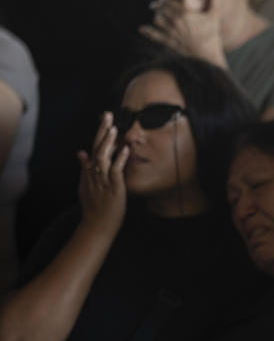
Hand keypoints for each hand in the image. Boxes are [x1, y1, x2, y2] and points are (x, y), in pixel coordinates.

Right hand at [77, 112, 128, 235]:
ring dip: (108, 142)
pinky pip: (116, 171)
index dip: (99, 132)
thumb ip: (84, 168)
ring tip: (114, 129)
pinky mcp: (113, 188)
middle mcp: (94, 173)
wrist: (96, 225)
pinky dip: (119, 159)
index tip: (104, 118)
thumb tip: (80, 152)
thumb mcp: (85, 184)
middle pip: (96, 147)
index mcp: (89, 171)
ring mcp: (103, 180)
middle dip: (102, 130)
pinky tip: (125, 149)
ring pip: (103, 157)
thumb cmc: (94, 205)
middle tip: (107, 115)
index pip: (94, 146)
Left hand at [140, 0, 227, 66]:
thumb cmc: (212, 35)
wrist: (207, 56)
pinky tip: (142, 28)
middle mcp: (176, 20)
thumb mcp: (214, 16)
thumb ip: (216, 0)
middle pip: (162, 7)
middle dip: (161, 4)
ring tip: (159, 15)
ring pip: (157, 19)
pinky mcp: (168, 41)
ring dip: (157, 16)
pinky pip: (154, 35)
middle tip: (162, 2)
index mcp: (186, 12)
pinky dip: (147, 31)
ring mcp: (171, 31)